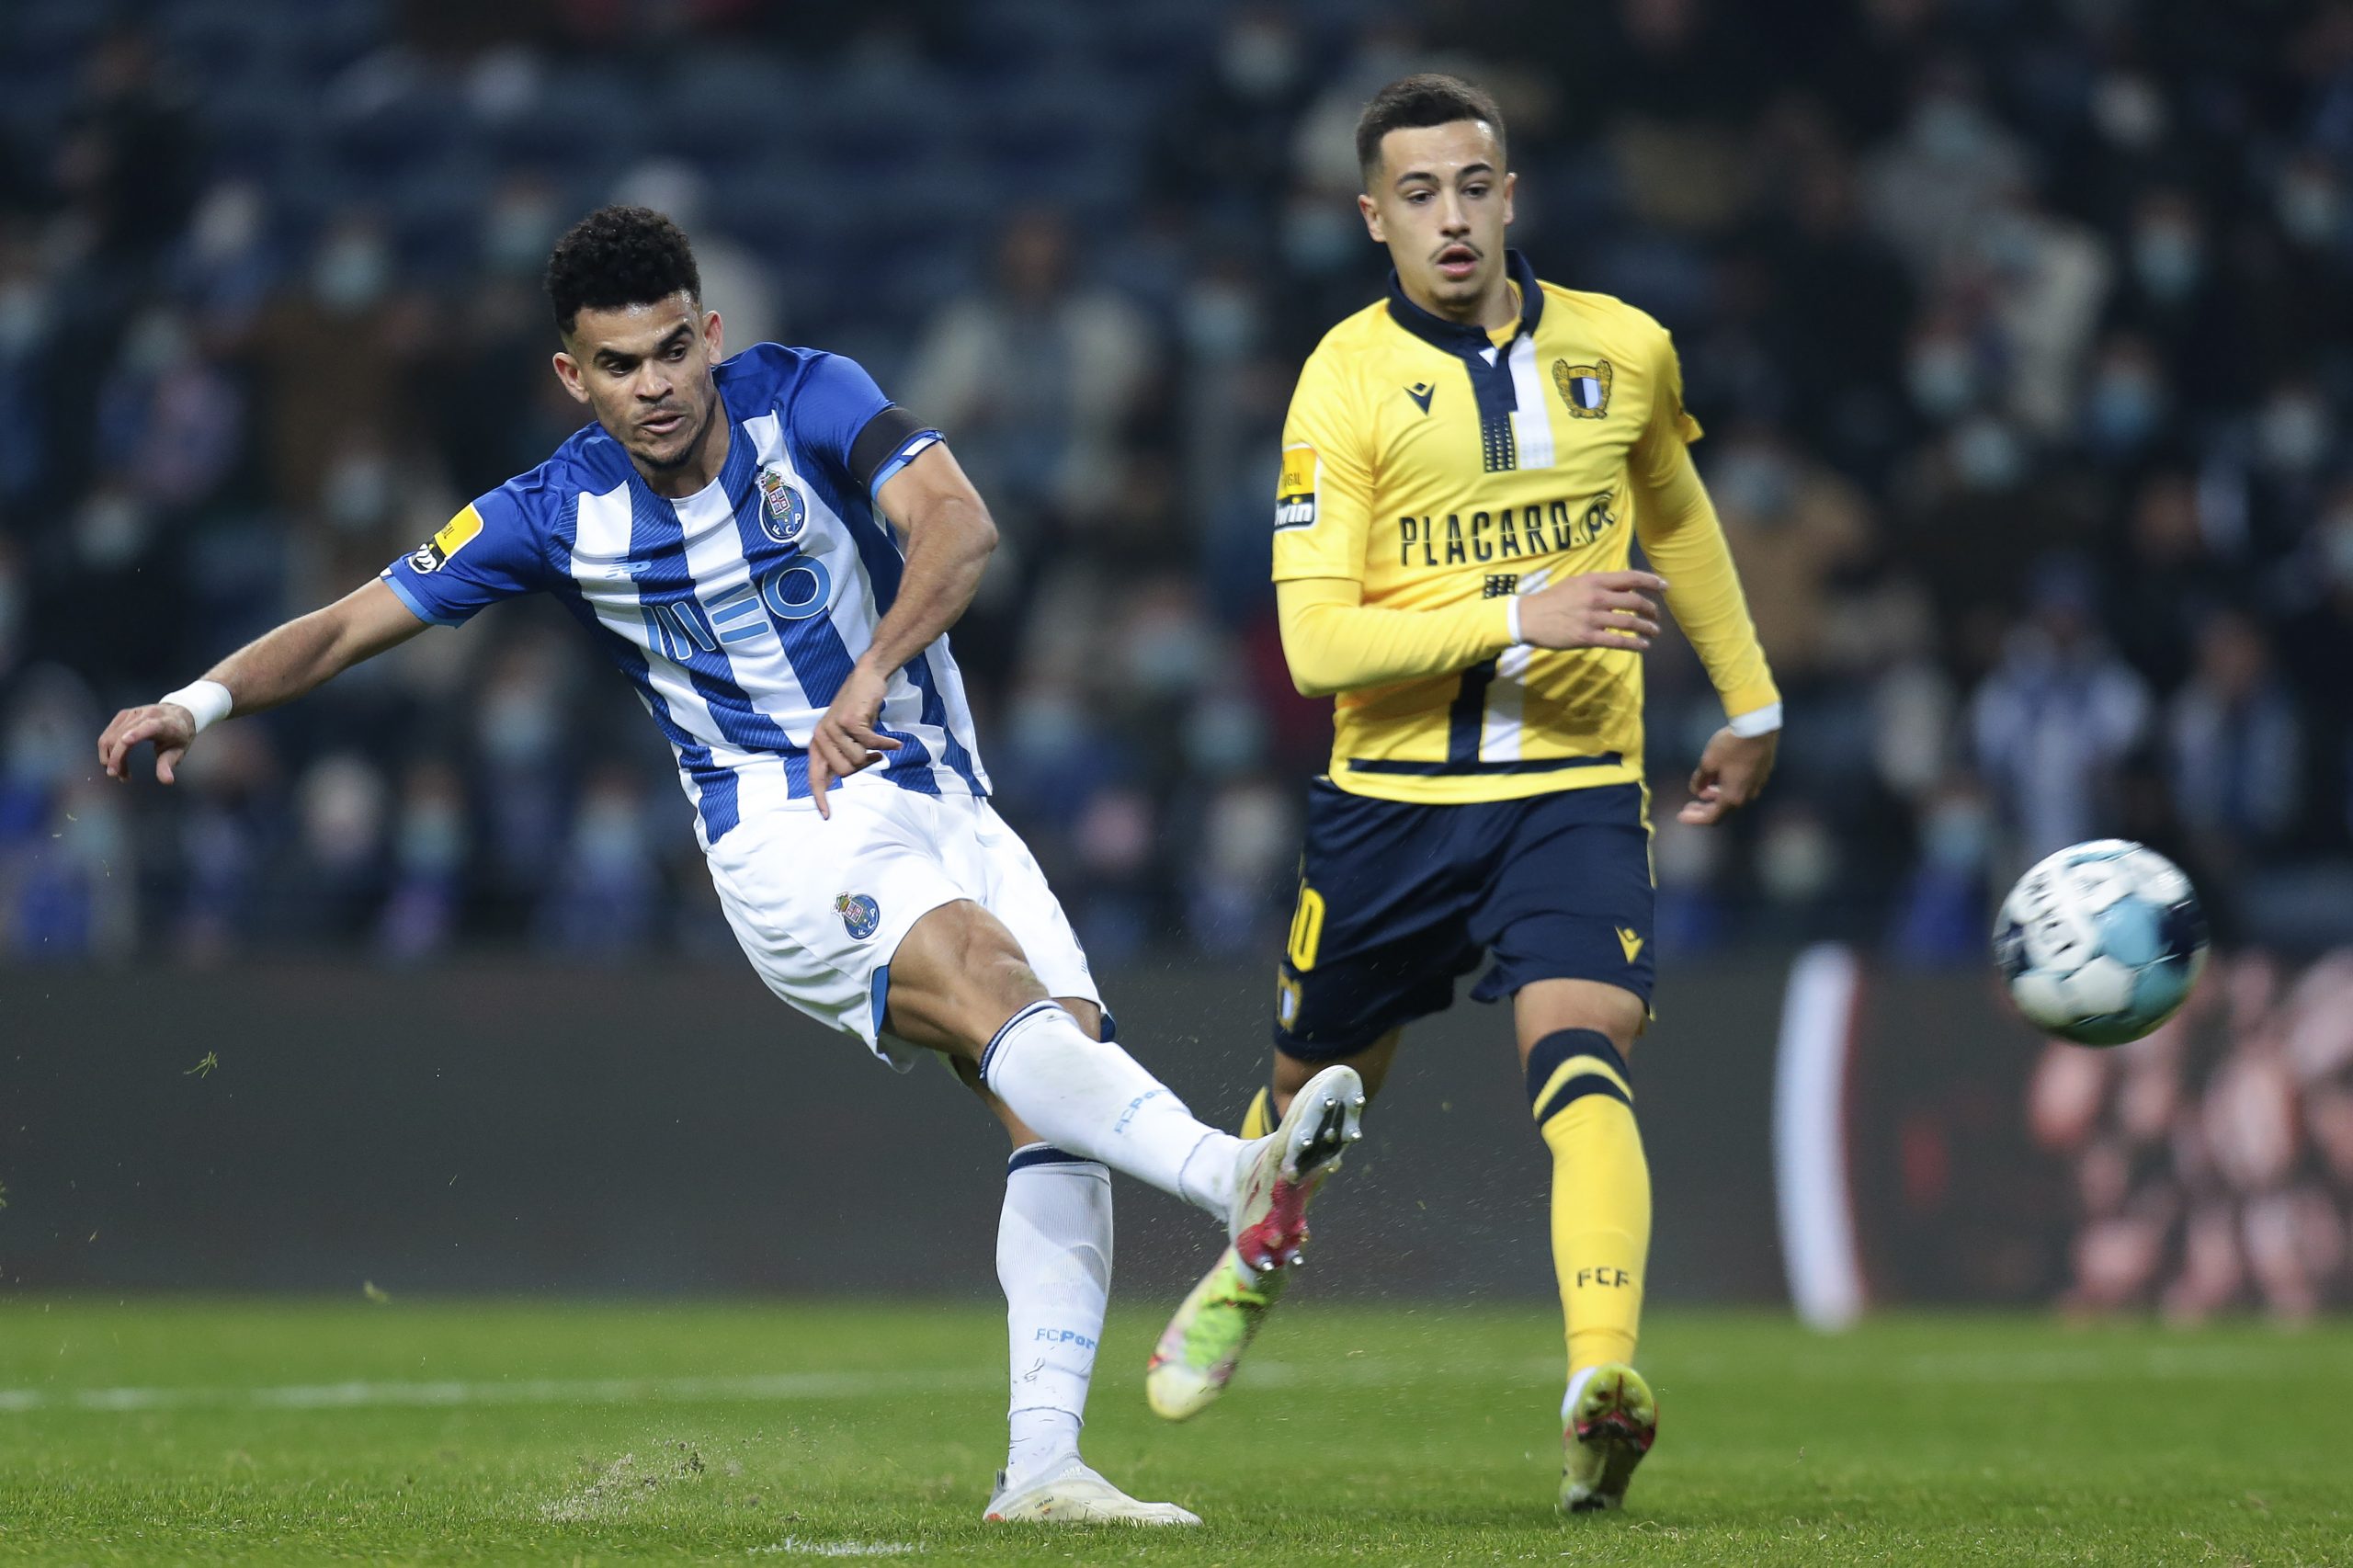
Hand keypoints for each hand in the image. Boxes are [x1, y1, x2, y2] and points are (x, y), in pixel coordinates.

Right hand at [98, 703, 199, 783]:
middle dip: (116, 760)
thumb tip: (167, 781)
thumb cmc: (179, 735)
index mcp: (163, 723)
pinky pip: (107, 734)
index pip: (149, 727)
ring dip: (110, 758)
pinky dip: (107, 751)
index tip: (125, 742)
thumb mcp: (179, 751)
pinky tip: (115, 762)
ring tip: (121, 773)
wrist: (178, 714)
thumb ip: (168, 765)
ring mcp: (131, 714)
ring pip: (110, 737)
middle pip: (121, 736)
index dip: (137, 733)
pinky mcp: (122, 715)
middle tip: (123, 778)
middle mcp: (145, 715)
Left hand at [805, 663, 899, 818]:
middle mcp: (822, 737)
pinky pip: (872, 744)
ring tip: (878, 744)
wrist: (866, 679)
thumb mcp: (844, 735)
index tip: (826, 815)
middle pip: (845, 772)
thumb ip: (840, 754)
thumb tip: (843, 778)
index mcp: (818, 743)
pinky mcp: (851, 721)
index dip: (820, 797)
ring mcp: (835, 728)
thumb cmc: (858, 710)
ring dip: (874, 753)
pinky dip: (887, 744)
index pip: (816, 777)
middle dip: (863, 766)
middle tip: (873, 756)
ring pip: (858, 760)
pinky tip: (896, 743)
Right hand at [1516, 570, 1666, 650]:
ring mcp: (1592, 618)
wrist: (1528, 617)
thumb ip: (1599, 585)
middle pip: (1635, 602)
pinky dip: (1634, 644)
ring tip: (1655, 631)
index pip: (1631, 578)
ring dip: (1647, 627)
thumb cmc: (1553, 599)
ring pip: (1629, 622)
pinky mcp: (1587, 637)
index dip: (1652, 581)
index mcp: (1594, 581)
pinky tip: (1644, 645)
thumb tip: (1625, 590)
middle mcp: (1596, 597)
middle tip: (1656, 615)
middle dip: (1651, 609)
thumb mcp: (1576, 583)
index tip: (1665, 586)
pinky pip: (1617, 641)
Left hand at [1679, 726, 1776, 824]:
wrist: (1758, 728)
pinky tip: (1720, 778)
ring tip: (1703, 790)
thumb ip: (1699, 781)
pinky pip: (1741, 788)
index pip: (1711, 817)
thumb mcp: (1707, 763)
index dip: (1694, 818)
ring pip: (1733, 798)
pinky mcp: (1762, 774)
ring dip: (1716, 797)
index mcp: (1732, 797)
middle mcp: (1747, 796)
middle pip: (1723, 811)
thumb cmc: (1730, 746)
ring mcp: (1757, 786)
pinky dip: (1728, 788)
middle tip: (1689, 806)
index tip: (1681, 816)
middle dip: (1704, 810)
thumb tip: (1696, 790)